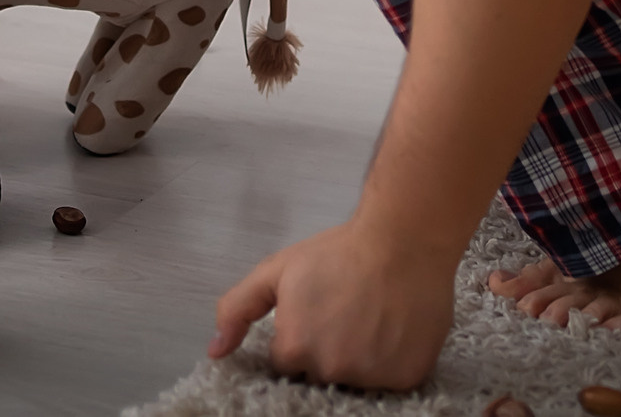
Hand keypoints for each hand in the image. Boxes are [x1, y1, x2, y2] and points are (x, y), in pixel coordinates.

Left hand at [209, 217, 454, 391]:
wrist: (402, 240)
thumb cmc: (339, 253)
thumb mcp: (276, 271)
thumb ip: (238, 309)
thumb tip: (215, 351)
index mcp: (294, 349)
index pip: (287, 363)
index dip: (301, 336)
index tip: (318, 313)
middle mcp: (330, 370)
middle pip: (320, 375)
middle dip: (327, 351)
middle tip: (345, 313)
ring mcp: (370, 377)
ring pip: (355, 381)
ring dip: (359, 359)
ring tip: (370, 320)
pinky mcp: (406, 377)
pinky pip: (390, 382)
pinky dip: (391, 362)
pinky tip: (392, 330)